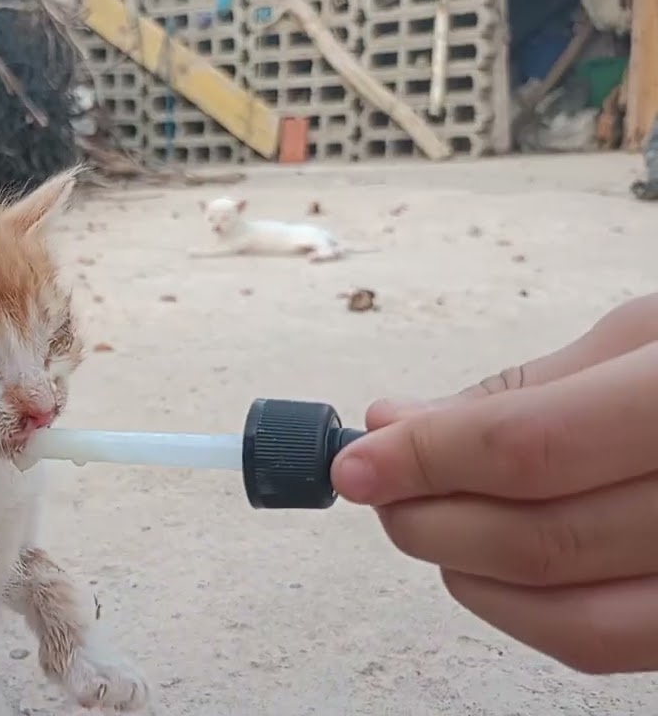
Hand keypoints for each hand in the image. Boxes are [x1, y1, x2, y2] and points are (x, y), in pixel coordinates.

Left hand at [331, 293, 657, 673]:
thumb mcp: (648, 338)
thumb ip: (523, 391)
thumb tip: (398, 425)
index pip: (535, 447)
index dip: (426, 458)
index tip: (355, 462)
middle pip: (540, 540)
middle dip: (428, 517)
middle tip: (380, 486)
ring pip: (571, 618)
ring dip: (466, 574)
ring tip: (428, 521)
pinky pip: (613, 645)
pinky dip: (526, 612)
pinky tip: (492, 565)